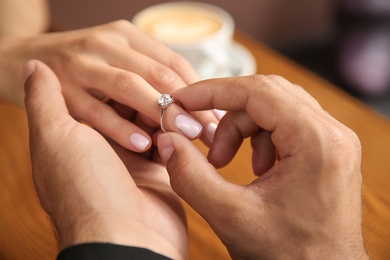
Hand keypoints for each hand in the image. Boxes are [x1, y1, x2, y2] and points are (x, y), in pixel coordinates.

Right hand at [2, 20, 217, 150]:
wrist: (21, 58)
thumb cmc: (81, 68)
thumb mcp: (117, 62)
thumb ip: (147, 79)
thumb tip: (191, 110)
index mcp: (127, 37)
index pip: (174, 63)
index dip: (200, 92)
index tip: (218, 118)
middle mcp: (107, 43)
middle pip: (159, 74)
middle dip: (188, 105)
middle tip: (209, 132)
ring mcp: (82, 63)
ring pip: (129, 86)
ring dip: (161, 113)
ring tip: (185, 137)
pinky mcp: (59, 86)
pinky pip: (95, 110)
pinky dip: (120, 127)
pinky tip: (142, 144)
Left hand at [24, 60, 187, 259]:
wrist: (123, 240)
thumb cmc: (85, 190)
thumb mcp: (55, 137)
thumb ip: (45, 99)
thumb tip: (33, 65)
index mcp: (78, 138)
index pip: (103, 97)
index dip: (123, 82)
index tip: (140, 72)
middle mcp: (106, 150)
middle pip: (134, 110)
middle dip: (152, 100)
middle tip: (171, 93)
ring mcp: (135, 163)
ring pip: (156, 126)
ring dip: (169, 117)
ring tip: (183, 110)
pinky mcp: (162, 175)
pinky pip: (173, 147)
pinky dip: (180, 136)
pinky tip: (188, 129)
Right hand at [157, 76, 367, 258]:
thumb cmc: (290, 255)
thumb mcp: (230, 216)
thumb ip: (190, 175)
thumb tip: (168, 139)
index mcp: (317, 142)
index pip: (258, 92)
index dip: (213, 91)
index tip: (182, 100)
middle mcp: (332, 133)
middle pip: (266, 95)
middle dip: (226, 115)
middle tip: (205, 144)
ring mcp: (332, 140)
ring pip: (273, 108)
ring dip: (241, 128)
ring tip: (227, 163)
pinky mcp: (326, 149)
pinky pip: (284, 124)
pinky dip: (258, 137)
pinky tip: (253, 168)